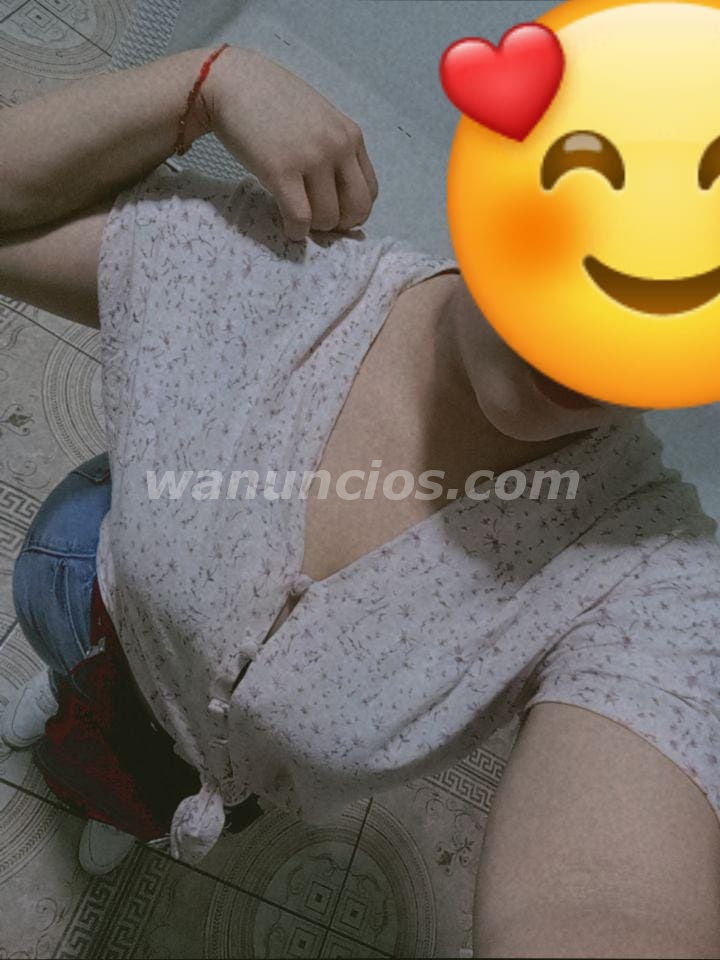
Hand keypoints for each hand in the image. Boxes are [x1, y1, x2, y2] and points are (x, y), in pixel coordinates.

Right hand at [201, 46, 378, 240]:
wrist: (231, 82)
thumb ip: (334, 148)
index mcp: (350, 135)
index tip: (333, 212)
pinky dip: (295, 231)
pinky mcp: (282, 172)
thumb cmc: (271, 101)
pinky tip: (287, 227)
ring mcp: (311, 159)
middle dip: (339, 225)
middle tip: (318, 223)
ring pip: (327, 218)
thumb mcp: (318, 119)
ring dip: (313, 228)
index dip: (352, 211)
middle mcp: (338, 147)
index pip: (370, 191)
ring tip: (297, 218)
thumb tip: (338, 192)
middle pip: (357, 210)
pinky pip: (300, 218)